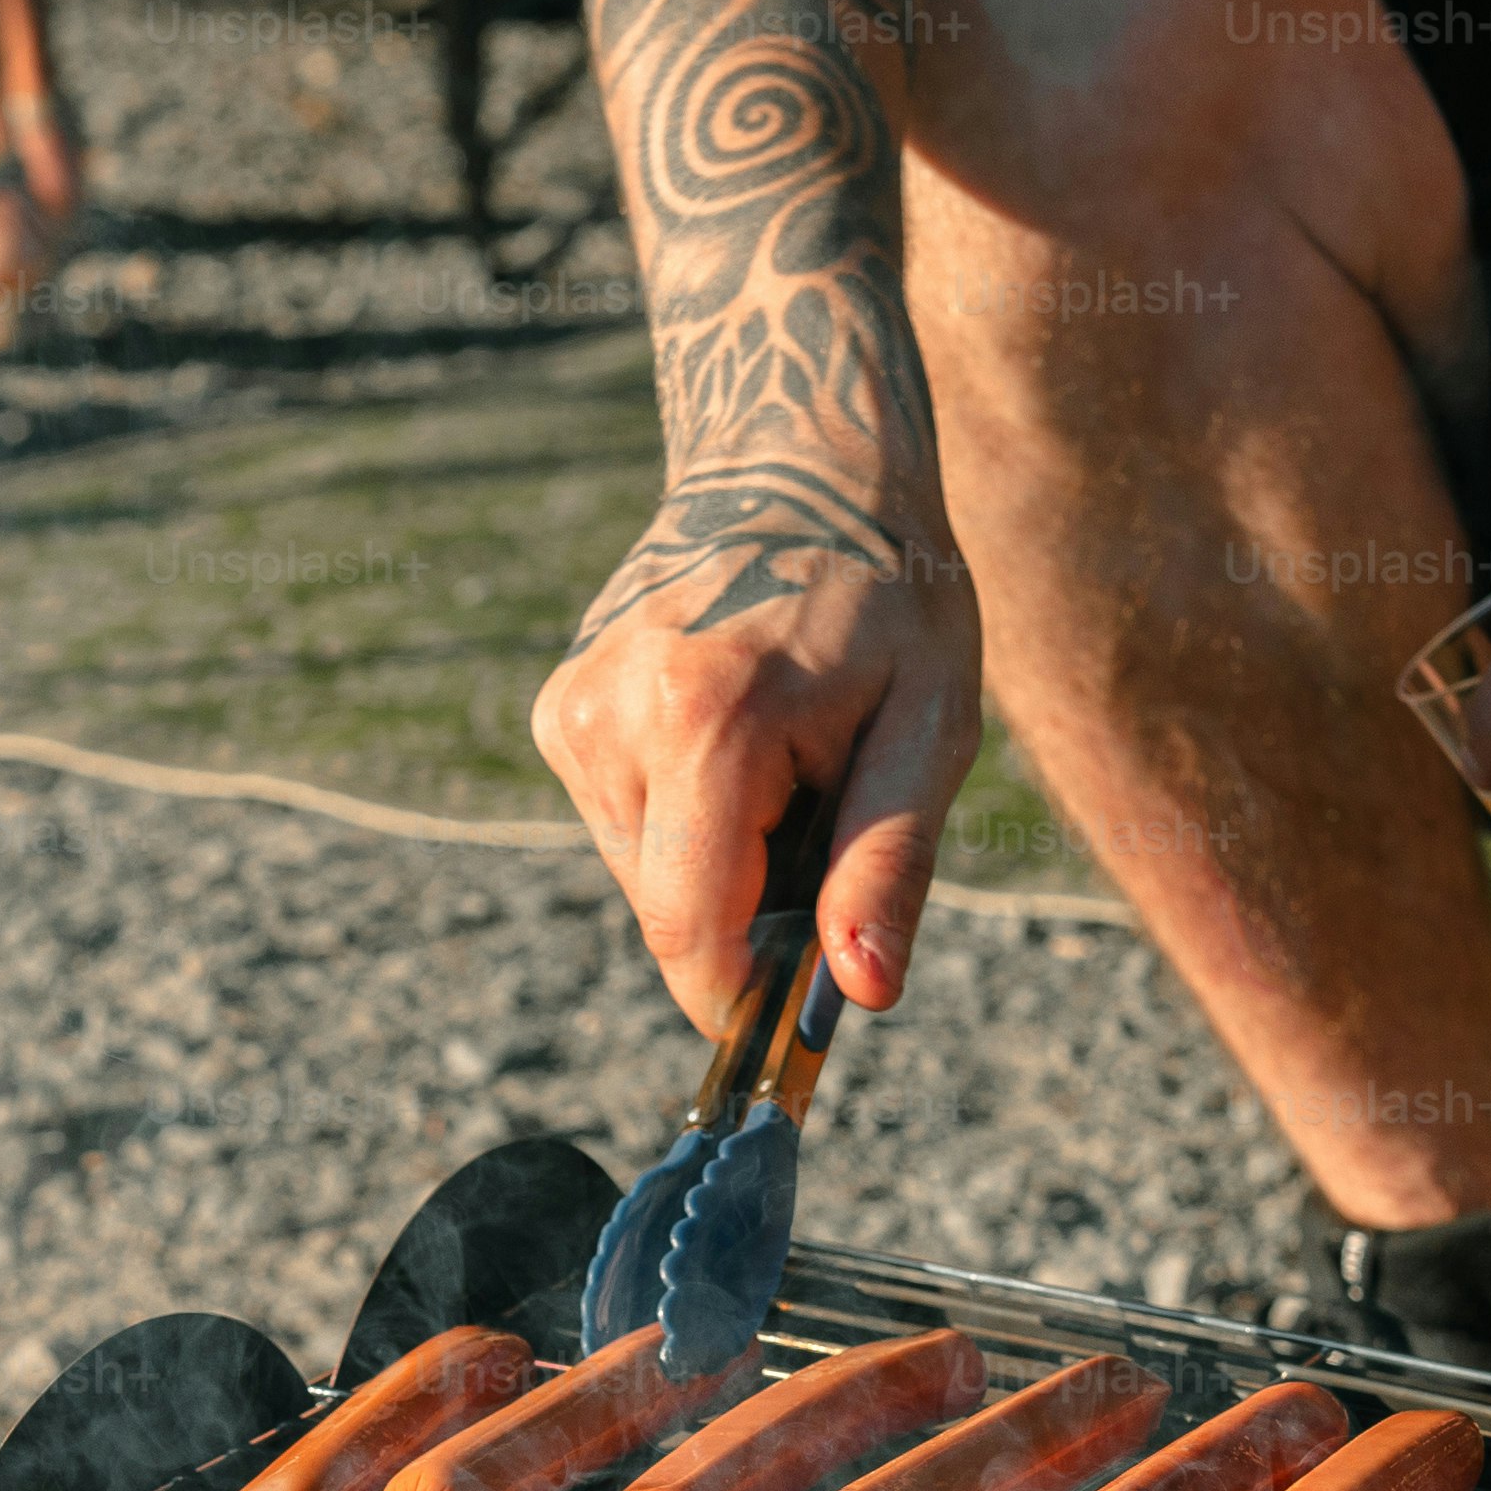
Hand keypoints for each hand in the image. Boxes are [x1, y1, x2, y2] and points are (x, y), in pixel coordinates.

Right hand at [531, 471, 982, 1029]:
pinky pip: (626, 824)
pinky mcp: (559, 710)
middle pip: (668, 910)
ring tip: (783, 762)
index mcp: (704, 719)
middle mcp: (610, 714)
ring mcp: (572, 710)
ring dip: (718, 861)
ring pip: (644, 874)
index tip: (788, 1022)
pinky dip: (685, 819)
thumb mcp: (931, 727)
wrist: (798, 468)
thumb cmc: (890, 597)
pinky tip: (732, 741)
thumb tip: (856, 996)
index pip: (688, 928)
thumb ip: (887, 865)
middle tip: (825, 816)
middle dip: (747, 913)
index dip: (737, 999)